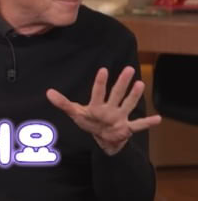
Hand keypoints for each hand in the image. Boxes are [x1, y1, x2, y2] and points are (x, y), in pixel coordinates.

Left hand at [46, 66, 161, 155]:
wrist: (103, 137)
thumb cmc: (89, 121)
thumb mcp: (75, 113)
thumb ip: (63, 103)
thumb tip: (48, 92)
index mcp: (97, 105)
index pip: (98, 91)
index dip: (100, 82)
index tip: (103, 69)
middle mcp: (110, 108)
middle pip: (116, 94)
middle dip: (122, 82)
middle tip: (129, 68)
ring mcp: (119, 117)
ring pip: (128, 104)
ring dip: (134, 96)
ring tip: (141, 84)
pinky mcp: (126, 128)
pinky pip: (138, 125)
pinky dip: (147, 123)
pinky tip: (158, 119)